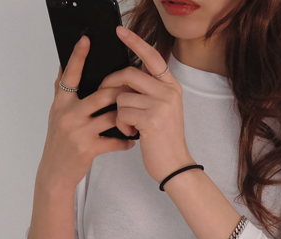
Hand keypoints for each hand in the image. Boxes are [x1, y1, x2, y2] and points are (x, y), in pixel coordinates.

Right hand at [37, 35, 136, 191]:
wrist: (55, 172)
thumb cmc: (59, 142)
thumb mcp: (57, 114)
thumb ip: (63, 92)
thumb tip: (64, 65)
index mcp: (61, 103)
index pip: (70, 75)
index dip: (78, 56)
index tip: (87, 39)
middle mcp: (68, 114)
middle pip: (102, 94)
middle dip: (122, 92)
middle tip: (136, 90)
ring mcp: (78, 131)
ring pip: (112, 116)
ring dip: (127, 117)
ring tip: (137, 118)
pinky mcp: (88, 148)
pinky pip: (115, 140)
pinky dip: (126, 140)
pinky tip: (131, 140)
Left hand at [99, 25, 195, 184]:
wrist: (175, 166)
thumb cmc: (163, 140)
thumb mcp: (161, 110)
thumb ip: (148, 91)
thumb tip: (123, 77)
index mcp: (171, 86)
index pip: (152, 56)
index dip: (135, 42)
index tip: (120, 31)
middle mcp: (168, 91)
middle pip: (129, 73)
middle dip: (111, 84)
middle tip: (105, 93)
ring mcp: (161, 104)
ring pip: (122, 96)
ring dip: (119, 113)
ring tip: (129, 126)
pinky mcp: (151, 118)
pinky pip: (123, 112)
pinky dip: (122, 125)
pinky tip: (131, 134)